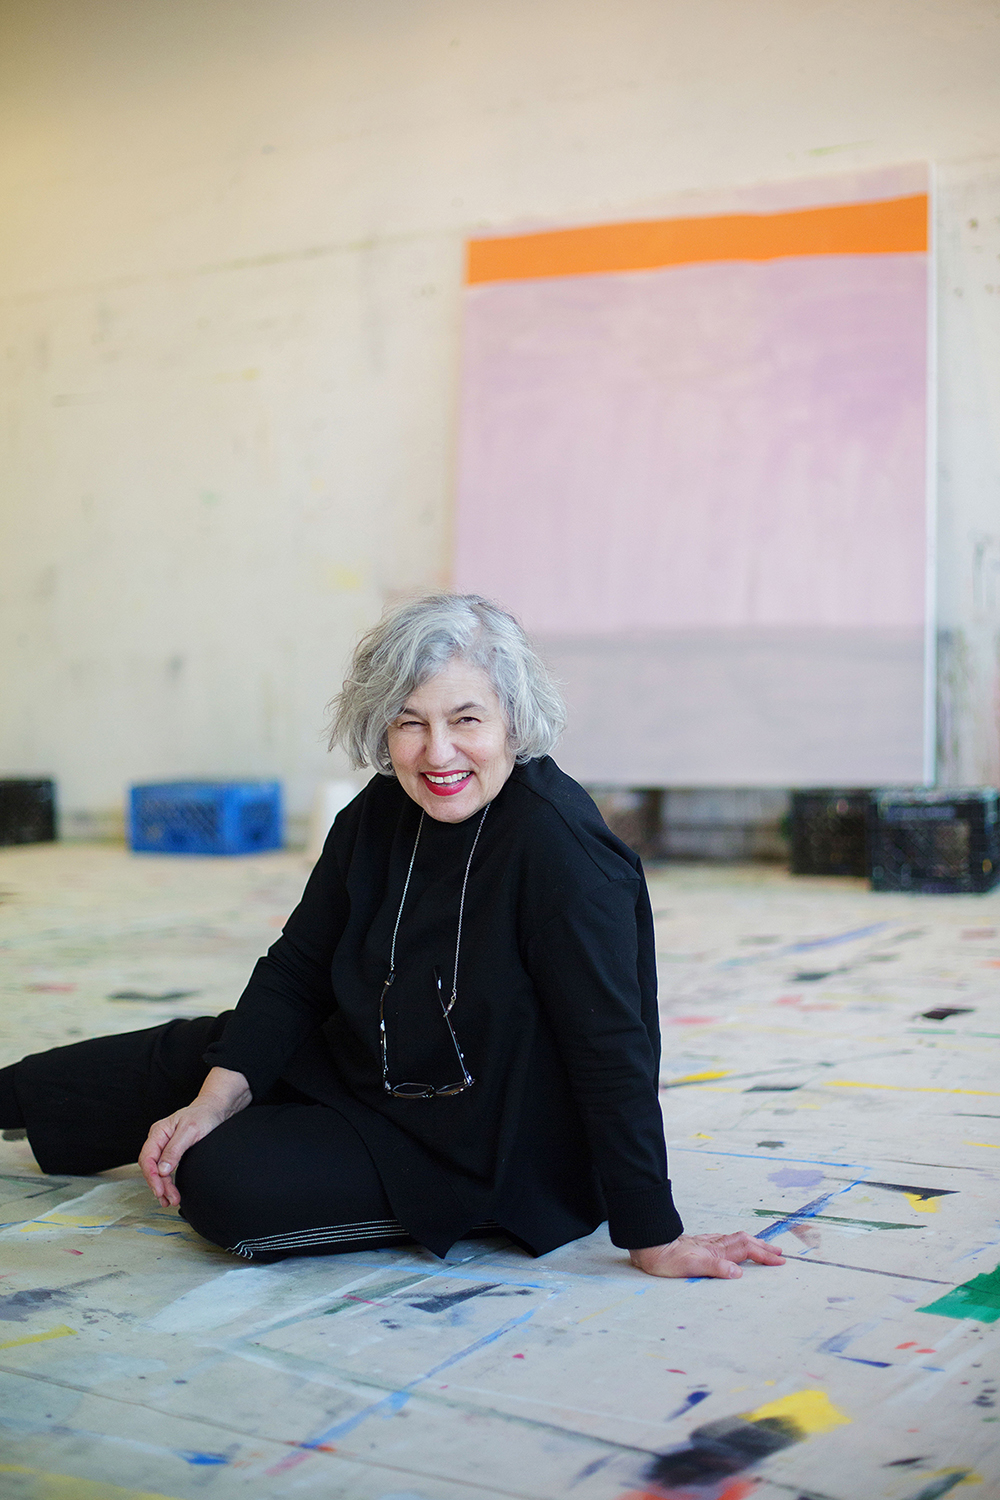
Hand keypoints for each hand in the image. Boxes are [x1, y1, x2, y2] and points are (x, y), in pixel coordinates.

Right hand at [138, 1067, 249, 1207]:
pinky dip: (167, 1181)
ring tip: (170, 1201)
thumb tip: (162, 1170)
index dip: (152, 1177)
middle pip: (151, 1167)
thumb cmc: (204, 1115)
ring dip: (162, 1186)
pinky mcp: (174, 1151)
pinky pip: (166, 1169)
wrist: (217, 1108)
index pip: (147, 1158)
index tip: (160, 1191)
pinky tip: (170, 1191)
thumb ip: (175, 1149)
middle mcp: (159, 1139)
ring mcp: (165, 1145)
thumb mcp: (190, 1131)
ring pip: (157, 1170)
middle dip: (159, 1185)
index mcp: (159, 1132)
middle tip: (169, 1199)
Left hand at [629, 1232, 784, 1278]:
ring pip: (735, 1240)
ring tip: (764, 1246)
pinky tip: (734, 1245)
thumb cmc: (667, 1260)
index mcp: (716, 1251)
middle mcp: (714, 1245)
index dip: (764, 1255)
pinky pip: (725, 1241)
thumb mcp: (691, 1267)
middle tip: (779, 1253)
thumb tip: (738, 1273)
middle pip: (745, 1241)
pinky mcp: (699, 1244)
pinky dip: (737, 1242)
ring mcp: (707, 1243)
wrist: (651, 1247)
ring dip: (753, 1243)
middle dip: (763, 1246)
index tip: (779, 1261)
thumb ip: (715, 1268)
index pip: (746, 1250)